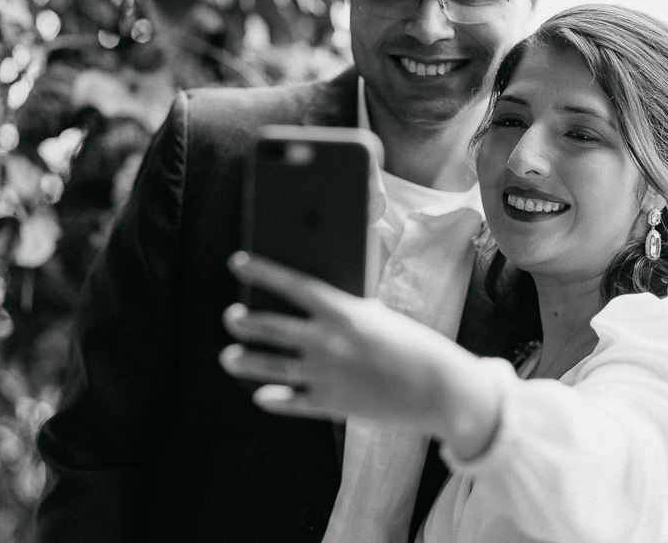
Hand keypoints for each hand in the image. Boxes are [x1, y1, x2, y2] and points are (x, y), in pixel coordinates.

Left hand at [220, 252, 500, 456]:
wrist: (439, 389)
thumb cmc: (412, 345)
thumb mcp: (378, 316)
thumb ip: (344, 310)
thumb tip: (311, 307)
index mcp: (343, 311)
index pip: (291, 285)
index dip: (261, 271)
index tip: (237, 262)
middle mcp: (328, 341)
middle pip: (273, 327)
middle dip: (246, 321)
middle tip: (231, 316)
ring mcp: (326, 374)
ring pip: (272, 366)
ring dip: (246, 360)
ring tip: (228, 356)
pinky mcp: (331, 404)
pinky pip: (292, 401)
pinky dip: (273, 398)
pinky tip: (260, 395)